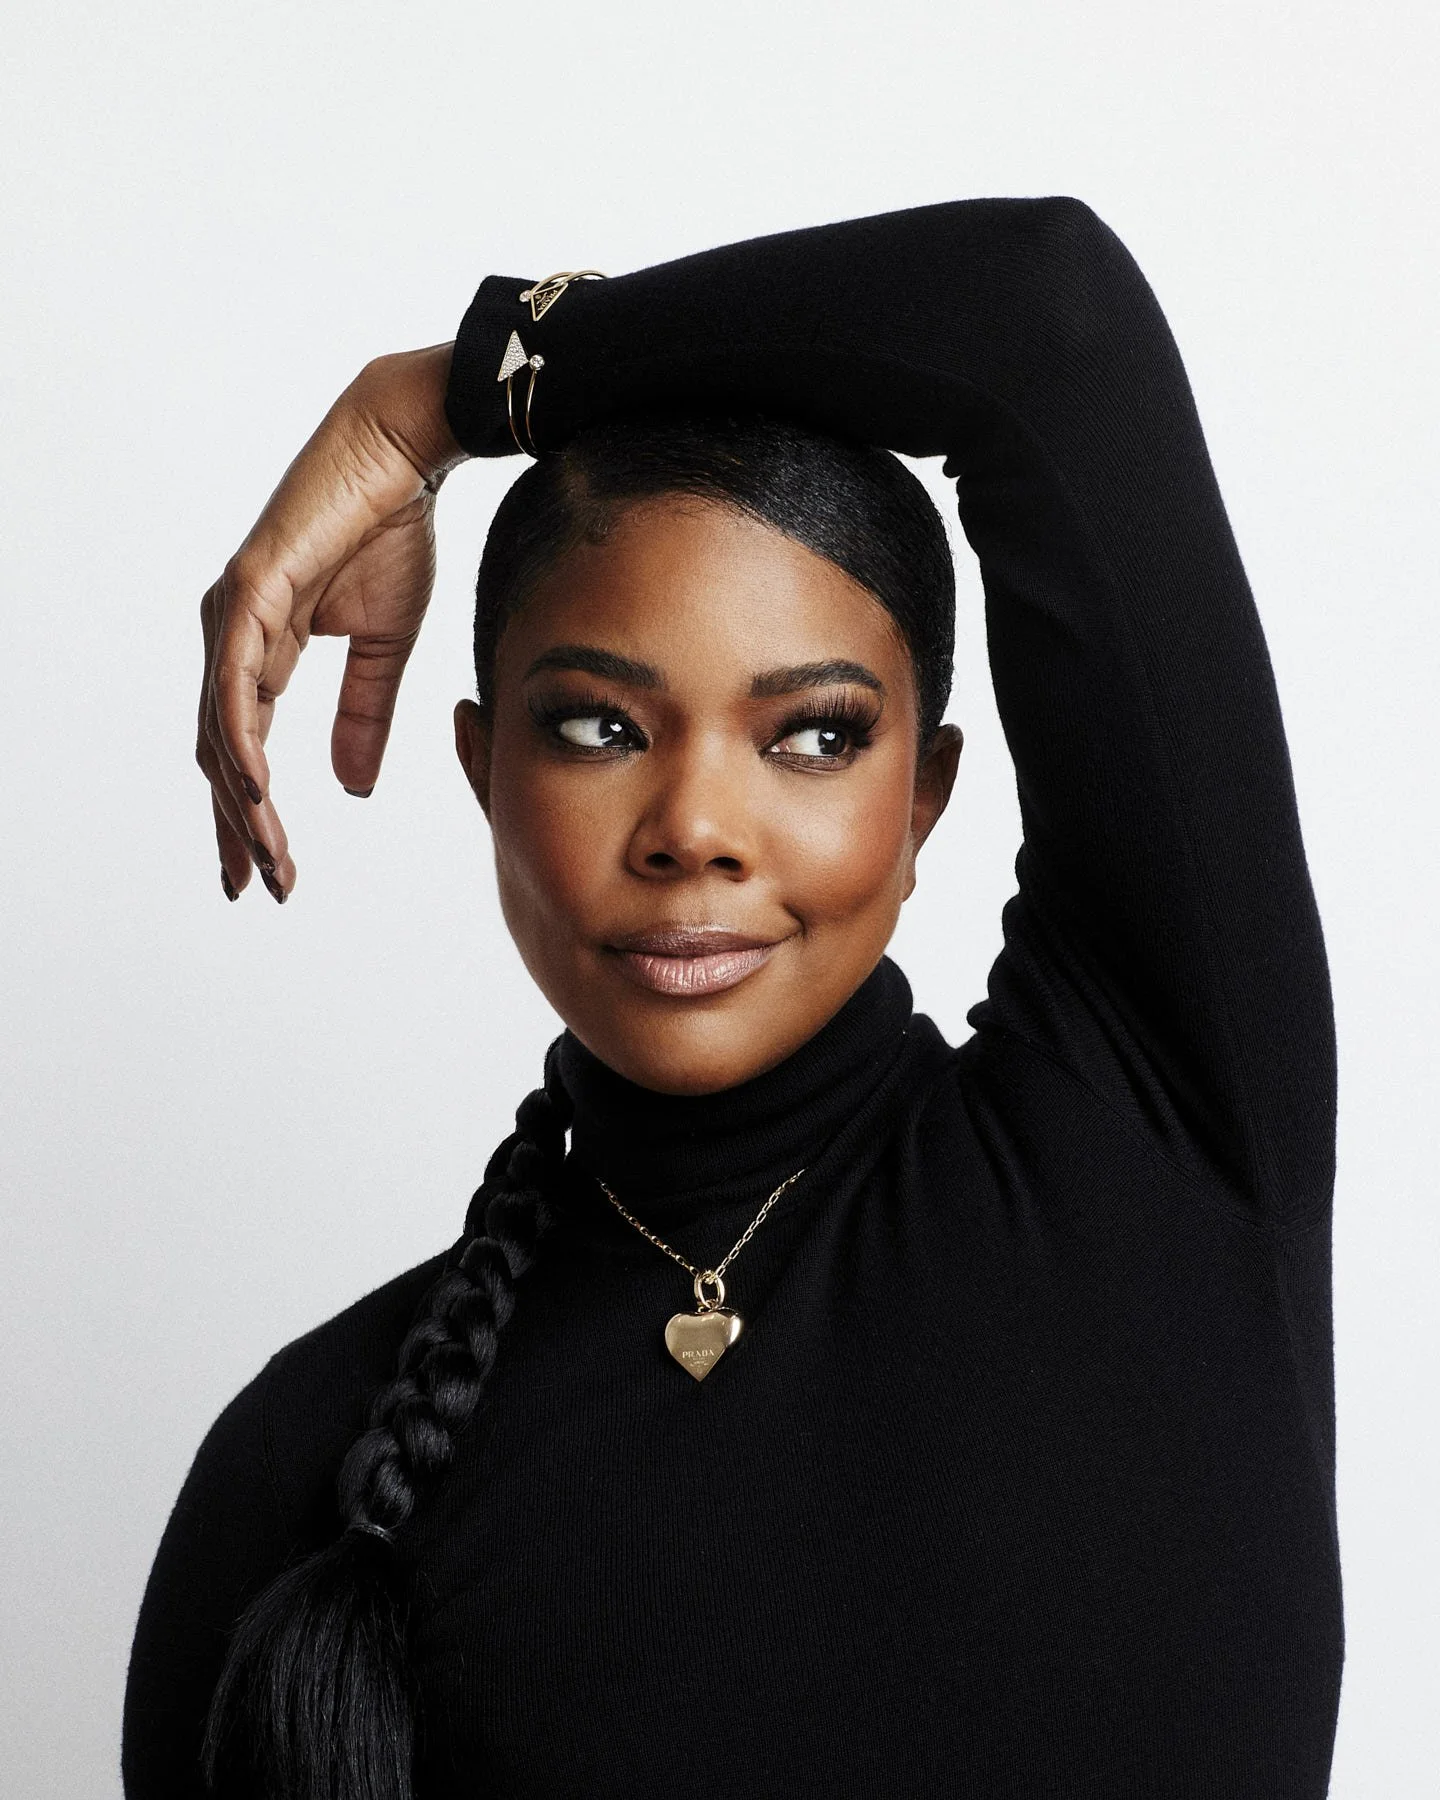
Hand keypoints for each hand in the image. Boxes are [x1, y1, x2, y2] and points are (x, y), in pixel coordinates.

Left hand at [196, 342, 467, 901]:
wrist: (405, 455)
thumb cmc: (393, 532)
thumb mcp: (383, 648)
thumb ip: (363, 716)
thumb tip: (352, 788)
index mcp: (262, 647)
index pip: (242, 746)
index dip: (251, 813)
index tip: (270, 871)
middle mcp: (234, 634)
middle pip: (218, 751)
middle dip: (237, 826)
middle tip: (259, 886)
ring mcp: (234, 612)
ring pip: (220, 728)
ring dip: (242, 800)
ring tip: (267, 856)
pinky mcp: (248, 590)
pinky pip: (233, 681)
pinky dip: (240, 738)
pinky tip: (253, 789)